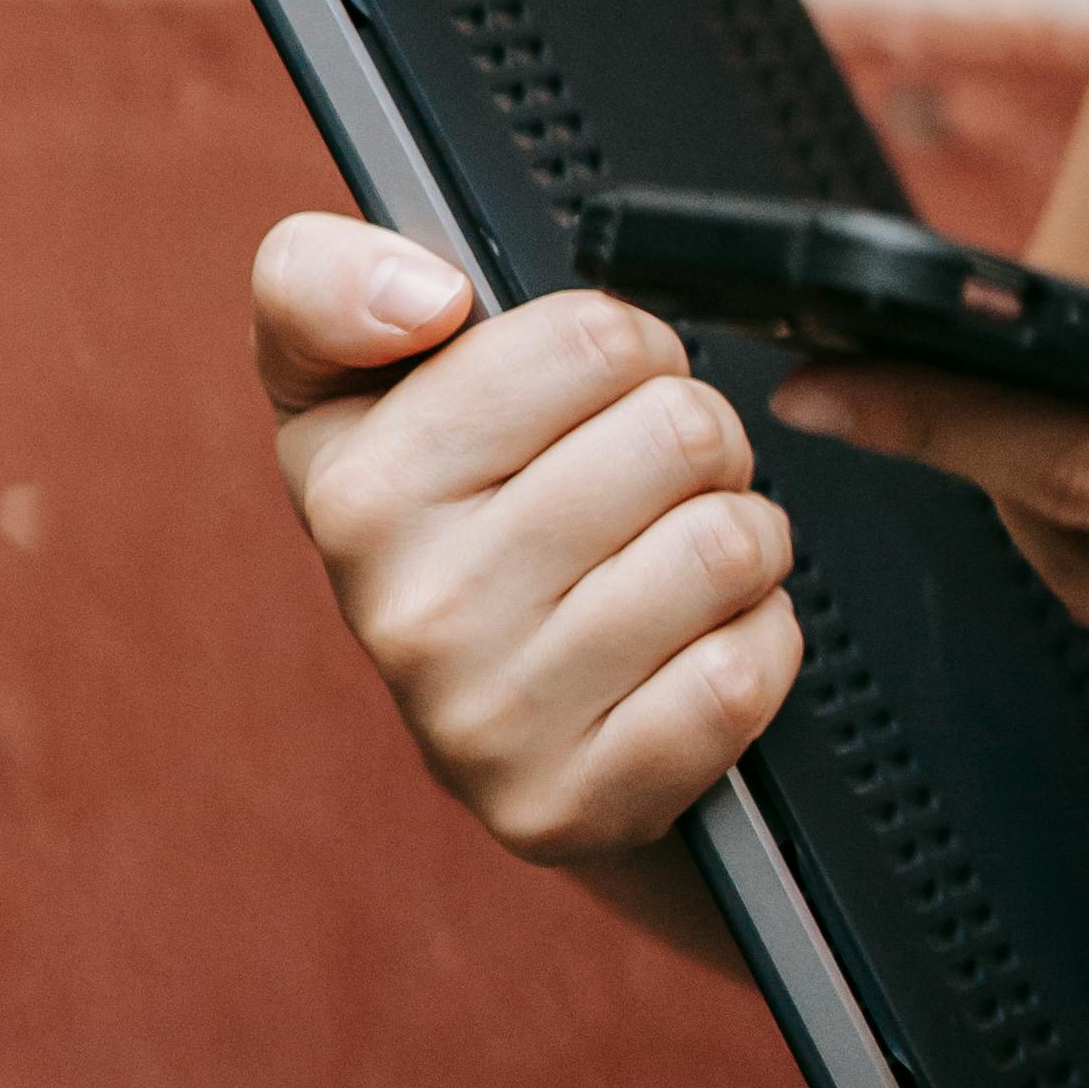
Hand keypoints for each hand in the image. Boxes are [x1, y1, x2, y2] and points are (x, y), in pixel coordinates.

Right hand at [251, 211, 800, 864]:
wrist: (507, 718)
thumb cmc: (457, 512)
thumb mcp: (360, 378)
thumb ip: (331, 280)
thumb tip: (424, 297)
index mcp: (348, 482)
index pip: (591, 338)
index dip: (626, 344)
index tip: (593, 382)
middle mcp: (399, 610)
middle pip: (679, 432)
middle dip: (698, 435)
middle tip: (653, 478)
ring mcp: (484, 720)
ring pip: (727, 545)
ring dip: (741, 534)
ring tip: (678, 553)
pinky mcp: (570, 807)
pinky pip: (744, 674)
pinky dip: (757, 639)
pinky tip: (695, 644)